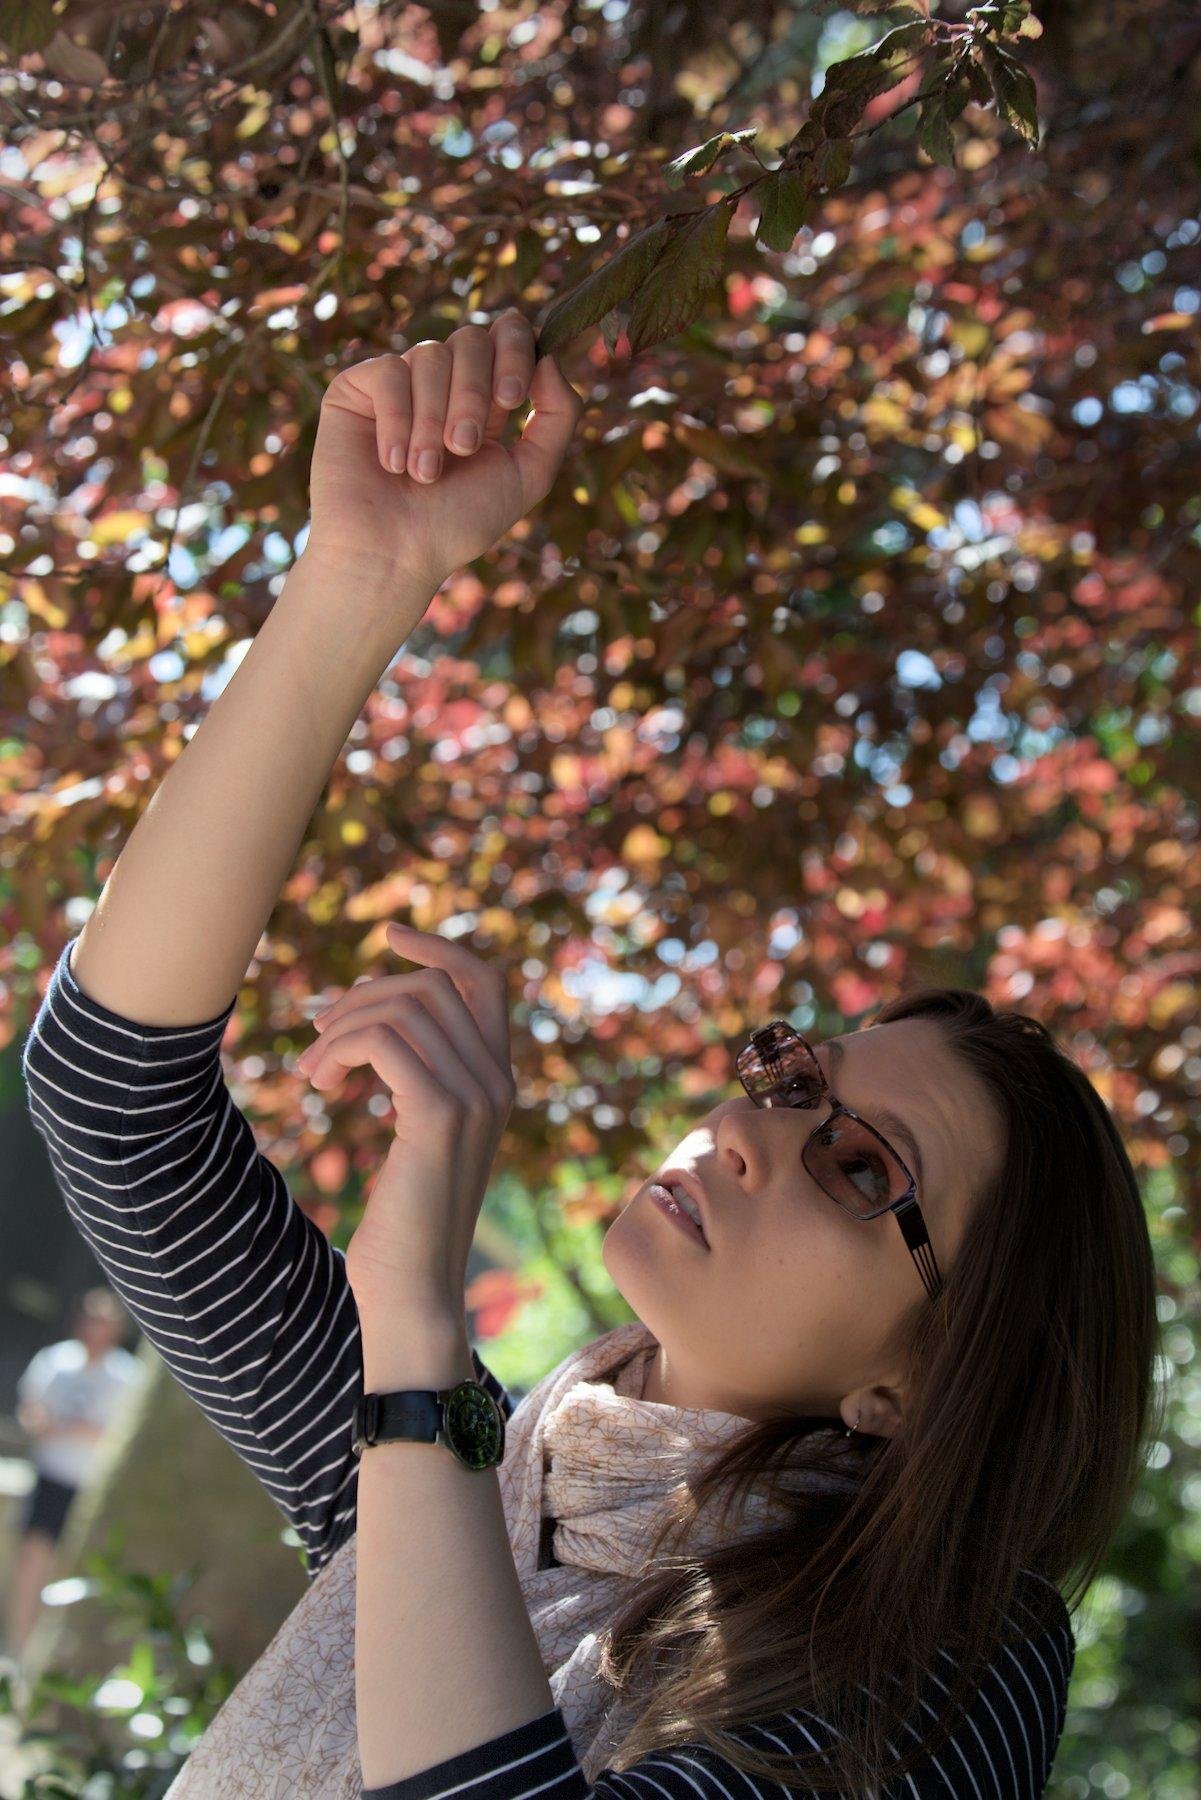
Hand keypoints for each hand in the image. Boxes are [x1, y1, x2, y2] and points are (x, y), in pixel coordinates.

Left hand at [296, 923, 514, 1313]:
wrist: (413, 1295)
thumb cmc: (405, 1225)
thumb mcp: (418, 1138)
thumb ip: (418, 1081)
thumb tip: (371, 1023)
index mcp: (499, 1083)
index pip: (484, 983)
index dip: (438, 950)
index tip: (388, 936)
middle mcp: (499, 1082)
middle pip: (432, 987)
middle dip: (363, 997)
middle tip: (316, 1035)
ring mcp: (476, 1097)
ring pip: (402, 1009)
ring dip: (341, 1028)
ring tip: (311, 1073)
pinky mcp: (440, 1115)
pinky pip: (384, 1040)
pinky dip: (341, 1048)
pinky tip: (319, 1085)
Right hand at [305, 311, 583, 589]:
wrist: (393, 554)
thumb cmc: (457, 523)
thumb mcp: (529, 474)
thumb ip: (558, 417)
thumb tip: (548, 355)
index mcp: (484, 399)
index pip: (506, 336)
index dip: (514, 350)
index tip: (511, 399)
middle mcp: (441, 384)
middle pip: (471, 339)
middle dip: (473, 393)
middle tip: (462, 448)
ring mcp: (399, 383)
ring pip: (430, 355)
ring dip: (433, 420)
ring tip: (424, 473)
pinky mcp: (356, 389)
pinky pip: (388, 371)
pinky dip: (397, 419)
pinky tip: (391, 464)